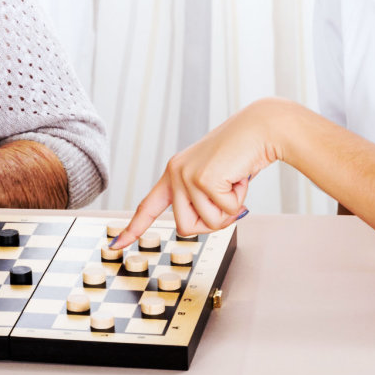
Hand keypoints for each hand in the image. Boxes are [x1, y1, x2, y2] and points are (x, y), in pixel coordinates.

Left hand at [113, 99, 289, 247]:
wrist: (259, 129)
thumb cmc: (240, 155)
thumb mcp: (213, 180)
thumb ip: (201, 201)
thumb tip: (200, 225)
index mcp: (174, 173)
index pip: (148, 206)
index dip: (133, 228)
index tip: (115, 245)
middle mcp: (175, 173)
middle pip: (185, 227)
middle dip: (211, 223)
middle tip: (227, 200)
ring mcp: (186, 176)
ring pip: (207, 223)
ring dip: (228, 211)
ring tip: (233, 183)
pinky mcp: (203, 179)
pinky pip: (226, 212)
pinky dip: (239, 199)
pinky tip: (239, 177)